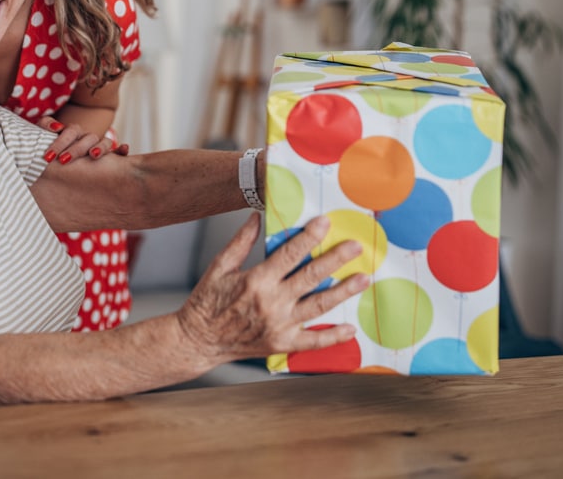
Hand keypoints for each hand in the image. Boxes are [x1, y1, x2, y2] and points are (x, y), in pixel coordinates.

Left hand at [36, 117, 127, 163]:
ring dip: (99, 148)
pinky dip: (122, 150)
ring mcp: (100, 146)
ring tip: (93, 155)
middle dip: (75, 149)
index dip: (59, 143)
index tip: (48, 156)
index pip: (70, 133)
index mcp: (73, 132)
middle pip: (87, 138)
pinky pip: (119, 152)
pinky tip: (124, 149)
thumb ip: (45, 125)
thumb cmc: (53, 149)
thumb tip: (56, 127)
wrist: (61, 164)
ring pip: (104, 142)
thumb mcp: (44, 137)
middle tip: (63, 160)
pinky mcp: (110, 158)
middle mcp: (88, 138)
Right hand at [175, 214, 369, 365]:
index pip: (290, 254)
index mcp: (257, 281)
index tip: (325, 223)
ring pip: (319, 306)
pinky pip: (313, 342)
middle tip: (356, 246)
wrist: (198, 340)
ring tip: (363, 279)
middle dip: (336, 259)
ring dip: (343, 292)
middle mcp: (272, 303)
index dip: (309, 237)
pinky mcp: (281, 344)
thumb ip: (241, 242)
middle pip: (311, 277)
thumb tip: (257, 218)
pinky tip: (350, 328)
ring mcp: (279, 325)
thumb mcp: (219, 267)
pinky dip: (333, 337)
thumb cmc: (207, 303)